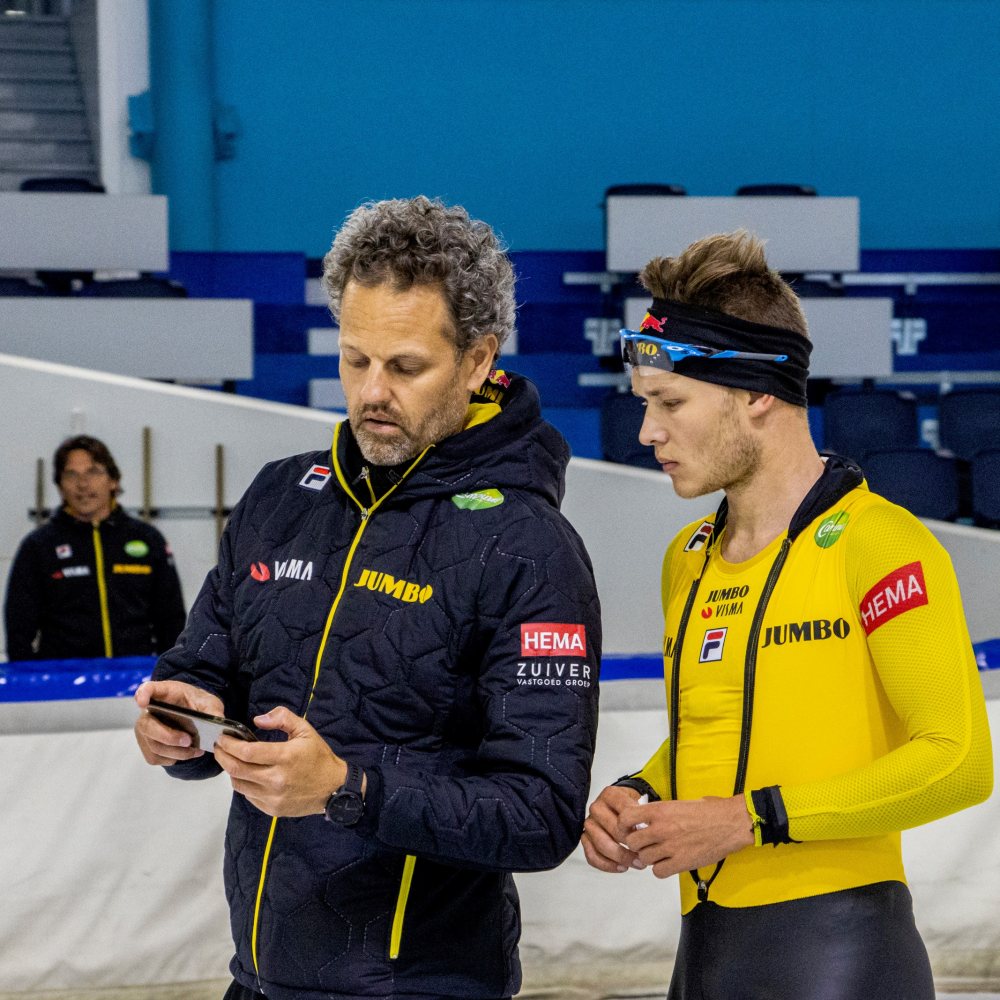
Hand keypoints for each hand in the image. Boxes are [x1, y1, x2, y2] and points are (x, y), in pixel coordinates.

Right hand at [134, 679, 223, 765]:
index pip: (147, 689)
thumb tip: (217, 720)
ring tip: (194, 750)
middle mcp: (148, 712)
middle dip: (169, 736)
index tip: (142, 702)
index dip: (142, 694)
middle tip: (188, 740)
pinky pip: (155, 757)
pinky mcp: (147, 746)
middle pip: (147, 726)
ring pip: (153, 745)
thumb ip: (212, 709)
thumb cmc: (196, 703)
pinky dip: (172, 758)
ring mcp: (145, 730)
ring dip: (176, 752)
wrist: (192, 713)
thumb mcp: (208, 702)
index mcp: (163, 693)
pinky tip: (187, 753)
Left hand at [213, 706, 347, 817]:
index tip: (222, 737)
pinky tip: (246, 774)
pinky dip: (243, 783)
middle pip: (237, 769)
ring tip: (230, 759)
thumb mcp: (305, 730)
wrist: (333, 788)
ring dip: (230, 770)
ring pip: (239, 784)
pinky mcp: (272, 809)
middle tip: (218, 747)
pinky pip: (248, 796)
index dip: (230, 744)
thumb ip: (282, 718)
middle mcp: (276, 779)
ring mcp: (273, 797)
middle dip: (222, 756)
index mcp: (285, 757)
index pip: (247, 752)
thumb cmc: (318, 757)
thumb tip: (257, 720)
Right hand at [581, 784, 641, 872]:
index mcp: (610, 795)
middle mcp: (596, 807)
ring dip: (621, 858)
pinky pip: (592, 856)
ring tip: (636, 864)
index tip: (648, 838)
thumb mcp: (640, 803)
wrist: (621, 806)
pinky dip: (607, 865)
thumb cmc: (632, 807)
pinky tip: (621, 867)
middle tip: (644, 856)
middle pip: (613, 831)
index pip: (624, 814)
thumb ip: (643, 815)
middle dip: (631, 846)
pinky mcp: (585, 837)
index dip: (636, 829)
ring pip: (602, 845)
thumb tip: (647, 833)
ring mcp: (589, 823)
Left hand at [619, 795, 754, 878]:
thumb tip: (645, 818)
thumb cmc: (709, 811)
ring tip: (659, 853)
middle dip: (636, 843)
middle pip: (632, 842)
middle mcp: (661, 828)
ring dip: (649, 857)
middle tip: (644, 843)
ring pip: (644, 858)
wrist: (730, 823)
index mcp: (660, 810)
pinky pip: (658, 872)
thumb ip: (659, 812)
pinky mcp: (682, 863)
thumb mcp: (678, 803)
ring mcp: (671, 847)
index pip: (626, 818)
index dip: (624, 826)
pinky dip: (660, 869)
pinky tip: (668, 862)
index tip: (629, 828)